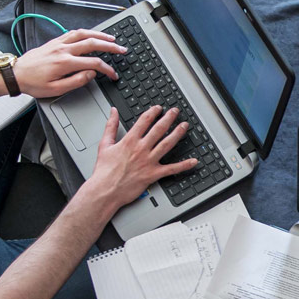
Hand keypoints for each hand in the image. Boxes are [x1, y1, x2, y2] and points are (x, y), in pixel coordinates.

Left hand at [12, 29, 124, 98]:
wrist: (15, 74)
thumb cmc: (33, 83)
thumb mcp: (56, 90)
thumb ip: (76, 81)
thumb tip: (91, 74)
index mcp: (65, 63)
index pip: (93, 63)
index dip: (107, 69)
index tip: (113, 75)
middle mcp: (63, 50)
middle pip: (92, 43)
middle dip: (110, 45)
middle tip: (121, 49)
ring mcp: (58, 44)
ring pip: (83, 34)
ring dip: (99, 34)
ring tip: (111, 38)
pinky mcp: (53, 42)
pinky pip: (72, 33)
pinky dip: (85, 32)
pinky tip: (91, 35)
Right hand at [80, 105, 196, 212]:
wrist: (105, 190)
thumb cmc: (104, 170)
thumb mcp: (105, 144)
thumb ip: (111, 126)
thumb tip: (113, 111)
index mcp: (129, 140)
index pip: (144, 121)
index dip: (153, 112)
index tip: (158, 108)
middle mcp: (141, 149)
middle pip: (159, 129)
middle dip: (169, 118)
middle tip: (175, 111)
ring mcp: (149, 161)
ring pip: (167, 144)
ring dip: (178, 133)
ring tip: (185, 126)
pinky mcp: (153, 174)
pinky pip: (172, 169)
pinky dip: (184, 165)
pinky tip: (194, 161)